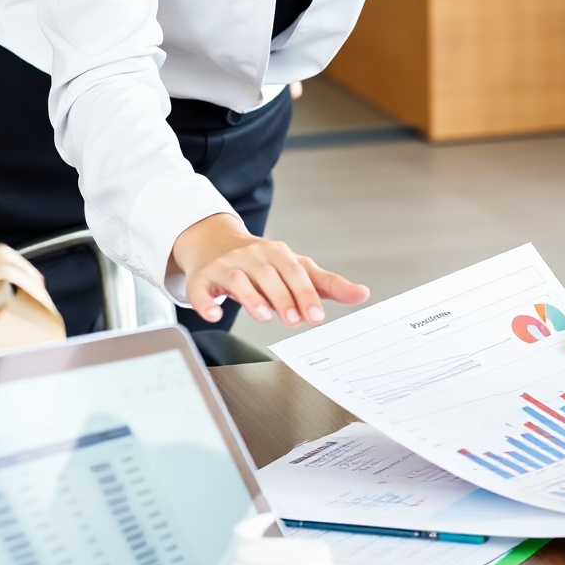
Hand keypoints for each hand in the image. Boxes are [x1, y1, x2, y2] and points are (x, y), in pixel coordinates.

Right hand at [169, 213, 367, 327]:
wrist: (216, 243)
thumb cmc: (263, 263)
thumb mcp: (296, 269)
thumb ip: (327, 284)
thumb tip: (362, 294)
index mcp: (278, 253)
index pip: (296, 272)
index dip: (307, 294)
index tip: (317, 316)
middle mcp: (252, 256)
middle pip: (270, 274)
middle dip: (283, 298)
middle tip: (295, 321)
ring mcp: (226, 266)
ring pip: (238, 279)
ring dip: (251, 298)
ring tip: (265, 316)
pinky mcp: (203, 278)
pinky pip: (202, 289)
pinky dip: (207, 302)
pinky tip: (214, 314)